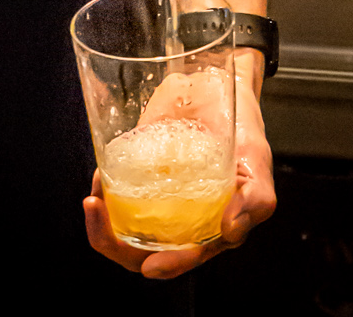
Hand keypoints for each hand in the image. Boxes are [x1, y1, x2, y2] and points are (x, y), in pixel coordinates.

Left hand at [83, 62, 275, 280]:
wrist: (219, 86)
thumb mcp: (258, 163)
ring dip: (102, 218)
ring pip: (122, 225)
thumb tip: (230, 231)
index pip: (184, 258)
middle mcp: (179, 219)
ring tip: (95, 193)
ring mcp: (156, 196)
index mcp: (209, 230)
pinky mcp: (140, 172)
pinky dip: (104, 187)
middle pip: (140, 250)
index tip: (149, 265)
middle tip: (98, 211)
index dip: (167, 266)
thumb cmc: (243, 131)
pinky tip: (100, 172)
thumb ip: (255, 200)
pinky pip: (116, 189)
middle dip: (112, 242)